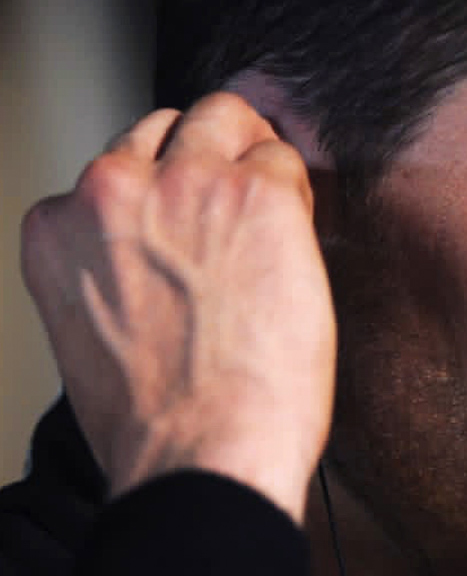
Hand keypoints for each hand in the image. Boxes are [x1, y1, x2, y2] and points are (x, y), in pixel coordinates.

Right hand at [21, 93, 335, 523]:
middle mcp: (112, 190)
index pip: (113, 170)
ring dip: (250, 156)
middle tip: (234, 208)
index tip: (182, 222)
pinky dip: (297, 191)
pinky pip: (284, 158)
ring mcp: (187, 184)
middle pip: (164, 129)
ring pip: (225, 118)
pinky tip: (298, 236)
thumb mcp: (90, 334)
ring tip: (271, 211)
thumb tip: (154, 255)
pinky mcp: (259, 194)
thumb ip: (108, 270)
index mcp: (60, 229)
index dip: (156, 196)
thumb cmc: (154, 425)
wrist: (202, 457)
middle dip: (200, 160)